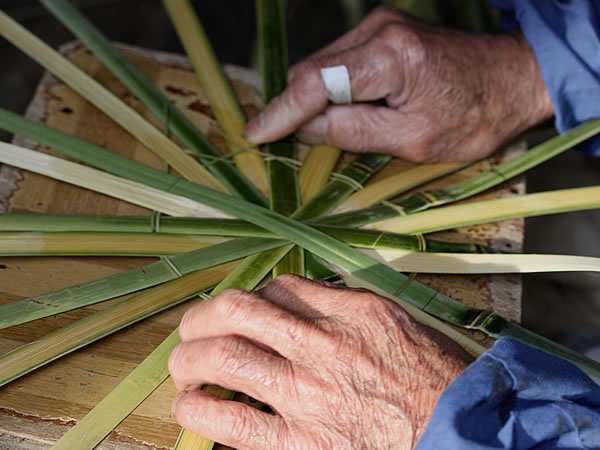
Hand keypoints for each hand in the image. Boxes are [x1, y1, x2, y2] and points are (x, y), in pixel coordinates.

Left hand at [169, 274, 471, 448]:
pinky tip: (190, 406)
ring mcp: (309, 396)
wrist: (456, 436)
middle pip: (238, 312)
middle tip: (191, 330)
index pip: (279, 289)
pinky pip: (231, 422)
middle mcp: (324, 346)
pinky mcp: (301, 446)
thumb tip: (296, 298)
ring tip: (184, 367)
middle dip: (201, 318)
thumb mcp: (395, 323)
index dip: (251, 298)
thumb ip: (343, 306)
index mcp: (350, 312)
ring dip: (189, 359)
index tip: (244, 313)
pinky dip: (198, 410)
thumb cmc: (433, 379)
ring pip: (225, 358)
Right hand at [244, 6, 552, 161]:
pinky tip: (340, 111)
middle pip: (313, 71)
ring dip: (314, 101)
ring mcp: (379, 26)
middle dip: (295, 108)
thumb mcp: (414, 140)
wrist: (510, 79)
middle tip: (282, 142)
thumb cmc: (474, 116)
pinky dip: (331, 90)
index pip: (316, 83)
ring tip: (322, 130)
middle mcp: (379, 29)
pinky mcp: (381, 32)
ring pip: (323, 67)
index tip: (255, 133)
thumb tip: (306, 128)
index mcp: (391, 57)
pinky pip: (339, 63)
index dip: (281, 111)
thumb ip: (355, 132)